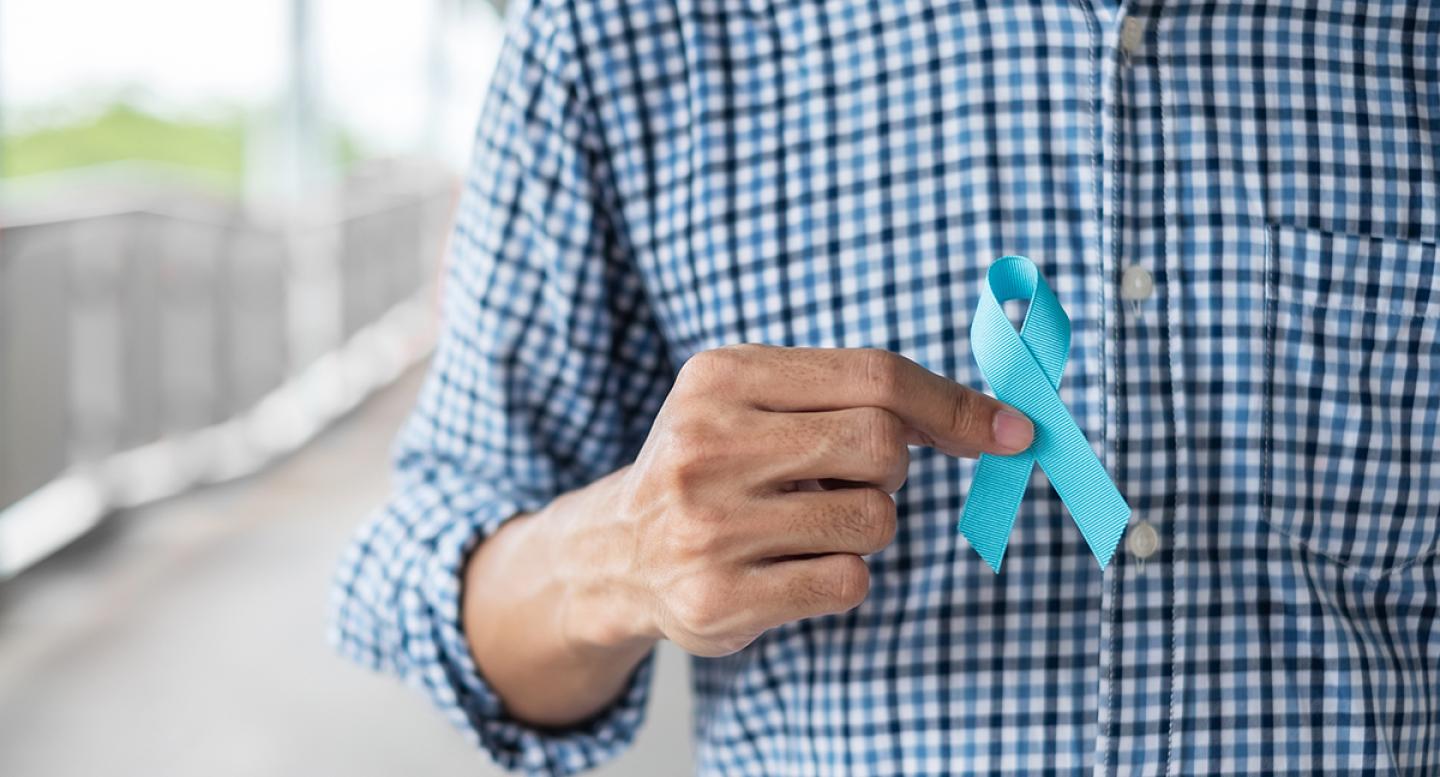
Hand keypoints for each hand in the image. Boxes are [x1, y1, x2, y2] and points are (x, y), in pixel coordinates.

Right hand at [563, 345, 1032, 657]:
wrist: (619, 550)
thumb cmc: (716, 464)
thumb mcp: (757, 399)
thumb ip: (855, 394)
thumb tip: (993, 420)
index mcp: (720, 376)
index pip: (873, 377)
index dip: (954, 405)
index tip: (1010, 431)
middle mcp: (705, 445)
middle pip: (881, 445)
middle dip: (892, 468)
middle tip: (850, 478)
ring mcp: (708, 525)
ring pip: (874, 519)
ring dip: (865, 526)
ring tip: (804, 523)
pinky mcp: (720, 597)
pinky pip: (850, 581)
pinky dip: (842, 574)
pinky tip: (790, 566)